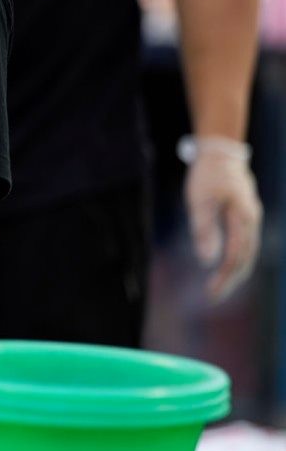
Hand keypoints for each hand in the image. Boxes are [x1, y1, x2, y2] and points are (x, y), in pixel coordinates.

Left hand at [183, 136, 261, 301]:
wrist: (221, 153)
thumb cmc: (207, 175)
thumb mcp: (199, 201)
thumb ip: (204, 230)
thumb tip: (207, 261)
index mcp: (243, 219)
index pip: (236, 257)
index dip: (224, 277)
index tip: (211, 294)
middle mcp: (252, 221)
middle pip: (245, 258)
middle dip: (230, 279)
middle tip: (213, 297)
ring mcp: (251, 219)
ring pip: (247, 252)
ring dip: (234, 270)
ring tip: (219, 286)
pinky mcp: (245, 216)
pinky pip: (244, 243)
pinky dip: (237, 258)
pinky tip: (225, 266)